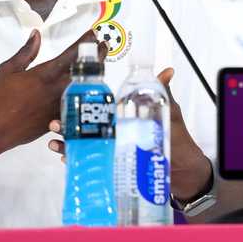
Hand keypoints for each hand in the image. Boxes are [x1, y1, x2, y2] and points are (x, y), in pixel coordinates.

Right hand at [0, 28, 99, 152]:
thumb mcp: (8, 70)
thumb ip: (26, 52)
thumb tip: (36, 33)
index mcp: (45, 74)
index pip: (72, 54)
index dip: (86, 42)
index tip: (94, 33)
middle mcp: (58, 89)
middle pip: (86, 70)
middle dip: (98, 56)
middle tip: (104, 46)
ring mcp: (61, 105)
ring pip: (86, 86)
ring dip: (95, 73)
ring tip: (99, 63)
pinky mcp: (61, 117)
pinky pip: (79, 102)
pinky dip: (86, 92)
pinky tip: (89, 86)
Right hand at [47, 67, 211, 200]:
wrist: (186, 171)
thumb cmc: (177, 139)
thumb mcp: (169, 113)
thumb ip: (163, 92)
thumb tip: (167, 70)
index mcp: (125, 117)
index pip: (99, 108)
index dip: (81, 104)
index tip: (67, 100)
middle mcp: (116, 133)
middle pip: (86, 127)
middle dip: (67, 125)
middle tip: (56, 125)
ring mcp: (114, 150)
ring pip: (85, 145)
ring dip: (68, 144)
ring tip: (56, 145)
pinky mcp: (115, 167)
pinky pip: (93, 164)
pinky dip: (78, 162)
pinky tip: (68, 161)